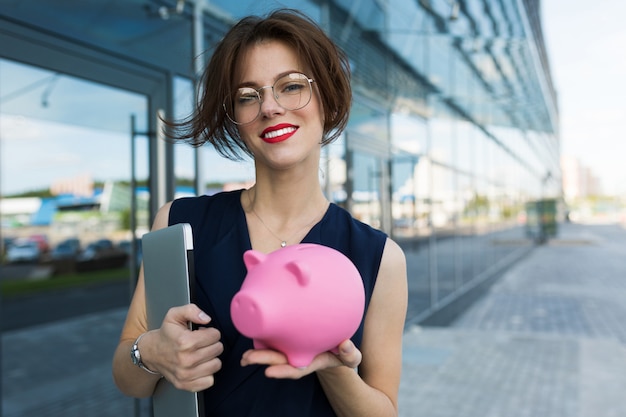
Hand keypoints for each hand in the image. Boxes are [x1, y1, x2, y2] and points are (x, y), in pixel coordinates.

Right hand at [149, 304, 223, 391]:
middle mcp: (186, 360)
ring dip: (211, 358)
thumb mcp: (175, 315)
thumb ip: (192, 310)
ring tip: (200, 353)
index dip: (211, 332)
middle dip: (212, 344)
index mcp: (185, 342)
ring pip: (216, 365)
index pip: (215, 335)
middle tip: (201, 343)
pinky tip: (199, 366)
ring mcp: (186, 374)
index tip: (202, 333)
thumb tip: (206, 319)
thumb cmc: (167, 334)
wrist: (151, 353)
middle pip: (218, 349)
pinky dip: (207, 373)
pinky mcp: (186, 385)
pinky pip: (209, 381)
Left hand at [240, 339, 361, 378]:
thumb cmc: (341, 351)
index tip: (268, 373)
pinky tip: (251, 335)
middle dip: (262, 360)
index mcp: (310, 362)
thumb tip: (345, 345)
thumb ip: (350, 353)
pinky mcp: (287, 340)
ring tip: (243, 357)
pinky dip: (261, 340)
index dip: (282, 371)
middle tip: (246, 359)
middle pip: (278, 360)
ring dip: (257, 354)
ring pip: (272, 352)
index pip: (294, 369)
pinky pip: (272, 340)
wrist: (334, 346)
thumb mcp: (350, 355)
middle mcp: (298, 357)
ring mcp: (291, 349)